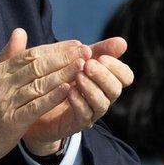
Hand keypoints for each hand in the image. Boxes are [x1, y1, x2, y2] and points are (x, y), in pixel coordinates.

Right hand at [0, 29, 85, 164]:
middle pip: (37, 65)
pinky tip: (69, 89)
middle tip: (86, 50)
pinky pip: (36, 106)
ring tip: (83, 66)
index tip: (75, 44)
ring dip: (63, 73)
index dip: (55, 48)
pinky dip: (53, 97)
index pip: (30, 55)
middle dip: (64, 57)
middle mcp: (1, 84)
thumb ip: (7, 56)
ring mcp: (6, 102)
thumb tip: (20, 31)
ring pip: (39, 83)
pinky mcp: (11, 122)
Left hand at [22, 37, 133, 151]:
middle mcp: (102, 97)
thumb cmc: (60, 77)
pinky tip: (69, 91)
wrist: (37, 104)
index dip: (117, 67)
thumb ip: (96, 50)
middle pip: (116, 89)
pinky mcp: (77, 123)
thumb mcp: (76, 60)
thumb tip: (122, 42)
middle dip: (104, 76)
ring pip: (102, 103)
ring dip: (91, 88)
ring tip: (78, 76)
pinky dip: (79, 102)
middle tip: (88, 65)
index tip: (101, 57)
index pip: (125, 76)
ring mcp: (91, 111)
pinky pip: (84, 115)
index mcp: (105, 80)